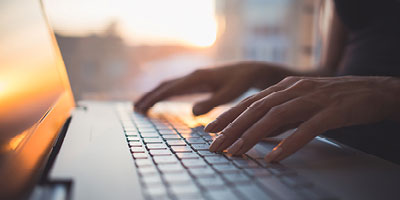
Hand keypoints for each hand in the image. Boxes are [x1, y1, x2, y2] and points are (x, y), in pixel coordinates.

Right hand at [135, 61, 292, 114]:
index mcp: (197, 78)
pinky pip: (176, 87)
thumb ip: (211, 103)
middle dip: (149, 96)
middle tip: (135, 108)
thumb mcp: (229, 95)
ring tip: (141, 106)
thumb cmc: (241, 83)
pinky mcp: (197, 81)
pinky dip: (165, 94)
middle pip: (165, 85)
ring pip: (169, 85)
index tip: (142, 108)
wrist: (249, 71)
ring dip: (155, 95)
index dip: (155, 98)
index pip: (170, 89)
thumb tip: (192, 112)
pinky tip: (161, 100)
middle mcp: (192, 76)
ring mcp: (194, 77)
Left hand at [206, 76, 399, 161]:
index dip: (228, 116)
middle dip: (232, 128)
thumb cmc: (333, 98)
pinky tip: (275, 157)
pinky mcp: (331, 111)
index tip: (210, 130)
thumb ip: (280, 114)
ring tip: (237, 152)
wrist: (372, 90)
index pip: (250, 102)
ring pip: (276, 117)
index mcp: (285, 87)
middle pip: (256, 109)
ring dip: (253, 136)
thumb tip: (258, 131)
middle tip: (215, 146)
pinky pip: (307, 129)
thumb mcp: (301, 102)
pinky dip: (289, 143)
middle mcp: (294, 90)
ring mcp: (312, 99)